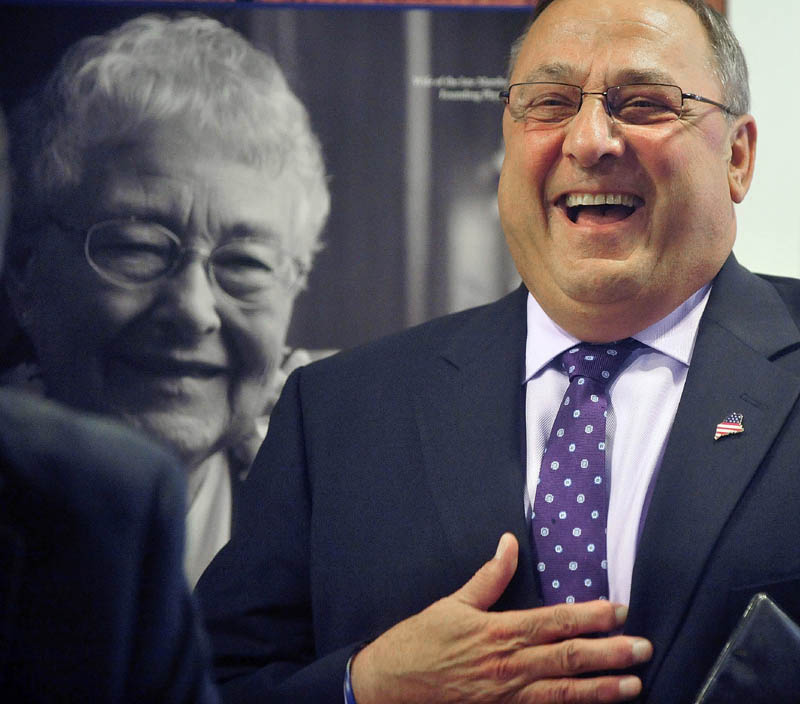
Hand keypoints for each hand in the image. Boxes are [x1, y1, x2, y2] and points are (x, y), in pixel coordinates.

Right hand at [351, 533, 651, 702]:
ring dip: (602, 689)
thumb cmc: (421, 642)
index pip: (555, 622)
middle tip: (644, 649)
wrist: (391, 685)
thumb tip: (510, 541)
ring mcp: (507, 696)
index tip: (620, 610)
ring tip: (634, 684)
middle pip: (568, 659)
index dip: (591, 616)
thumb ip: (489, 576)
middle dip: (610, 654)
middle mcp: (509, 666)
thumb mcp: (454, 603)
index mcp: (499, 632)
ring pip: (564, 692)